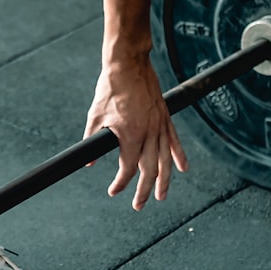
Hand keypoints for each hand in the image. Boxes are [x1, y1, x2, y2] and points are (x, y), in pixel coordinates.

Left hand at [84, 57, 187, 209]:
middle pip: (150, 169)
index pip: (128, 168)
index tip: (113, 190)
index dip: (121, 183)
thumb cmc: (110, 88)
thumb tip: (88, 163)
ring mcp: (159, 125)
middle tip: (138, 205)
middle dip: (144, 191)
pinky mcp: (165, 117)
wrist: (128, 64)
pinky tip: (183, 169)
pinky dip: (179, 156)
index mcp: (130, 135)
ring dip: (164, 180)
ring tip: (161, 196)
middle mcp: (149, 133)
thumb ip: (92, 141)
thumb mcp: (95, 116)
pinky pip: (175, 141)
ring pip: (165, 159)